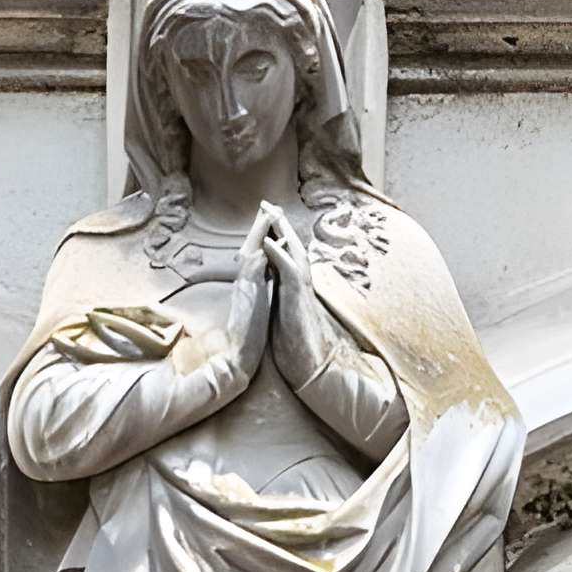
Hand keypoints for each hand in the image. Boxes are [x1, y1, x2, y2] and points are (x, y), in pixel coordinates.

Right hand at [222, 204, 273, 382]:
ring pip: (251, 253)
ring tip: (270, 213)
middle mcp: (245, 284)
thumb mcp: (252, 310)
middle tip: (268, 206)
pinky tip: (271, 242)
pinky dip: (263, 254)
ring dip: (260, 233)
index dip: (261, 237)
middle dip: (260, 226)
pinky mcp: (249, 298)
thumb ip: (255, 293)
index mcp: (248, 286)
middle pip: (251, 248)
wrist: (236, 360)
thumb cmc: (245, 339)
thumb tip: (261, 282)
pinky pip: (256, 271)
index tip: (269, 220)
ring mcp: (245, 289)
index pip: (255, 256)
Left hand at [263, 207, 329, 389]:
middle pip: (290, 248)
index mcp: (291, 288)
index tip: (264, 218)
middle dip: (279, 225)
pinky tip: (268, 242)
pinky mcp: (297, 301)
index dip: (274, 237)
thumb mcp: (282, 314)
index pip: (283, 256)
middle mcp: (298, 286)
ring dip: (282, 232)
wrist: (307, 366)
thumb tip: (274, 284)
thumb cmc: (294, 345)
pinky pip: (288, 272)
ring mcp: (300, 291)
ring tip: (270, 212)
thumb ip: (280, 296)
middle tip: (268, 204)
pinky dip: (279, 255)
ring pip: (293, 254)